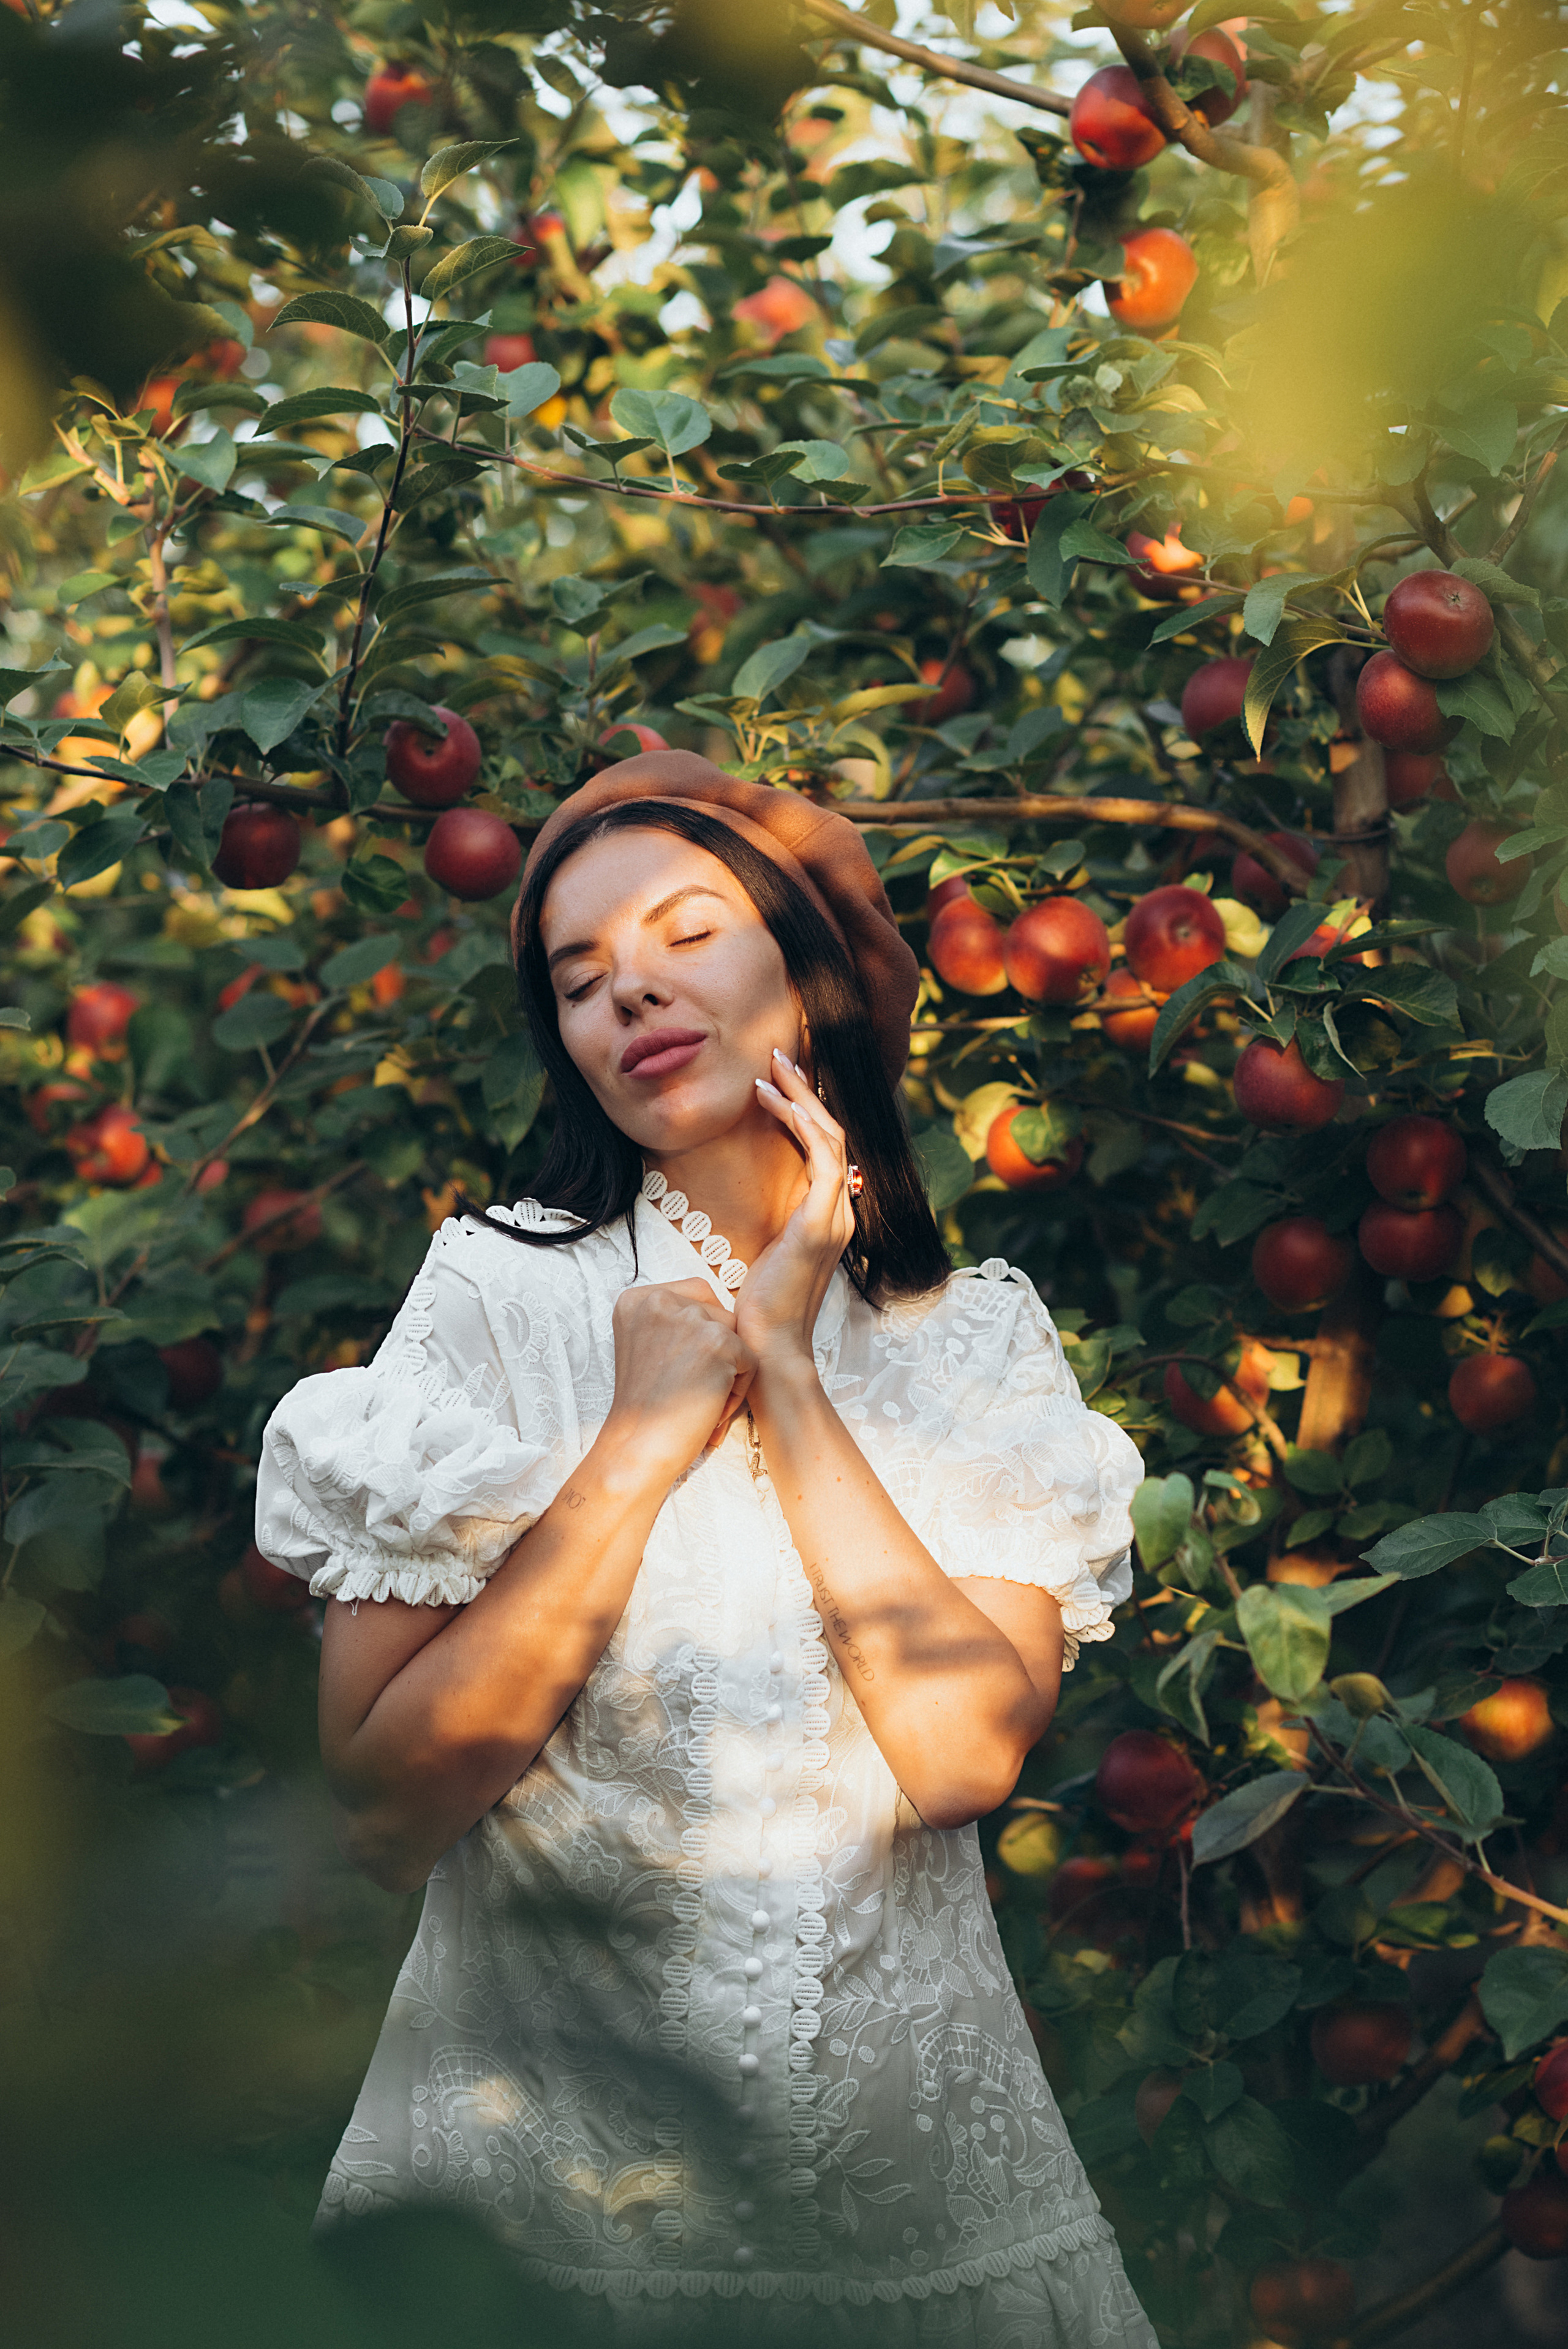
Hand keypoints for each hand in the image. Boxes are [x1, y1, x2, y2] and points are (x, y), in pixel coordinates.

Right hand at [603, 1278, 756, 1477]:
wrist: (637, 1447)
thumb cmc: (644, 1409)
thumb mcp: (643, 1348)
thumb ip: (672, 1323)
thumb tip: (720, 1317)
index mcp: (637, 1300)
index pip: (697, 1295)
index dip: (701, 1335)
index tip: (678, 1370)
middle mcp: (660, 1300)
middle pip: (719, 1315)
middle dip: (715, 1353)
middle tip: (687, 1389)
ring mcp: (690, 1318)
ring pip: (737, 1337)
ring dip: (727, 1372)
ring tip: (696, 1400)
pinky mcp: (718, 1341)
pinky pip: (750, 1361)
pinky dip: (737, 1391)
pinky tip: (707, 1409)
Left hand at [740, 1049, 855, 1372]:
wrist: (769, 1348)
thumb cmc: (762, 1307)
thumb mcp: (770, 1256)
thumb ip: (781, 1226)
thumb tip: (777, 1207)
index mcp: (830, 1216)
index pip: (827, 1150)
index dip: (806, 1110)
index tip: (777, 1081)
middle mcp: (841, 1211)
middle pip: (834, 1134)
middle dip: (806, 1090)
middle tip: (778, 1055)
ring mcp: (835, 1216)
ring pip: (832, 1137)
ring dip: (802, 1097)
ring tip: (772, 1067)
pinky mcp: (820, 1223)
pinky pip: (823, 1159)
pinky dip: (800, 1123)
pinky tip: (772, 1100)